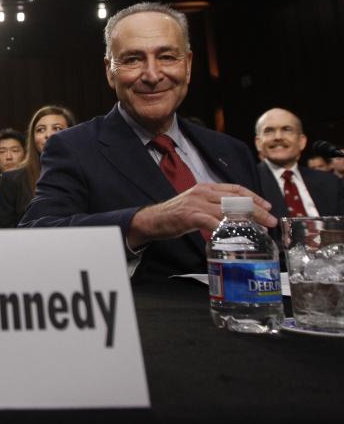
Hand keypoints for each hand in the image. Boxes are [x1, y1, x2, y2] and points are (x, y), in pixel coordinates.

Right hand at [128, 183, 274, 249]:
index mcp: (206, 187)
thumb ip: (214, 206)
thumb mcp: (197, 204)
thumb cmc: (176, 214)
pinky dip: (226, 229)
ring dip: (247, 221)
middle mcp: (203, 193)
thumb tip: (236, 215)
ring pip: (229, 211)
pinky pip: (213, 222)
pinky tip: (235, 235)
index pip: (236, 189)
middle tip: (271, 220)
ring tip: (260, 230)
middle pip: (237, 200)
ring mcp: (197, 204)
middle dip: (257, 210)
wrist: (152, 219)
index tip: (268, 206)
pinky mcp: (190, 216)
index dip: (254, 197)